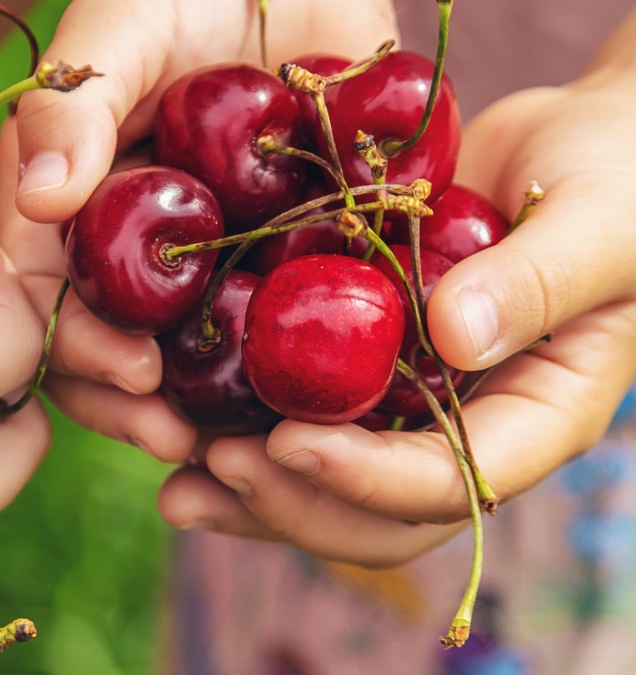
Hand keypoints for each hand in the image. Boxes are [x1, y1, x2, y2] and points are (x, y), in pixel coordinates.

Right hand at [0, 0, 396, 460]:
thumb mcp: (124, 28)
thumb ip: (74, 106)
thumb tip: (38, 199)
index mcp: (68, 211)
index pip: (46, 302)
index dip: (78, 352)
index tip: (133, 374)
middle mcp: (125, 255)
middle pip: (107, 354)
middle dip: (132, 404)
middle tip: (177, 434)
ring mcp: (200, 267)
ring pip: (185, 364)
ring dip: (205, 410)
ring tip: (243, 442)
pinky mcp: (272, 266)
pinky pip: (273, 335)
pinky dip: (286, 375)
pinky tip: (314, 406)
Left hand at [161, 16, 635, 565]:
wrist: (579, 150)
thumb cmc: (617, 175)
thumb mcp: (601, 218)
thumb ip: (540, 277)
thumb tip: (454, 336)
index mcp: (536, 416)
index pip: (454, 482)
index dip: (369, 478)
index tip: (289, 443)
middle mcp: (468, 426)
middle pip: (379, 511)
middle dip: (293, 502)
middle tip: (211, 467)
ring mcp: (414, 402)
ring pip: (331, 485)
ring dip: (252, 494)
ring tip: (175, 485)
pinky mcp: (368, 365)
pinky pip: (306, 416)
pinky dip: (242, 427)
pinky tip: (175, 423)